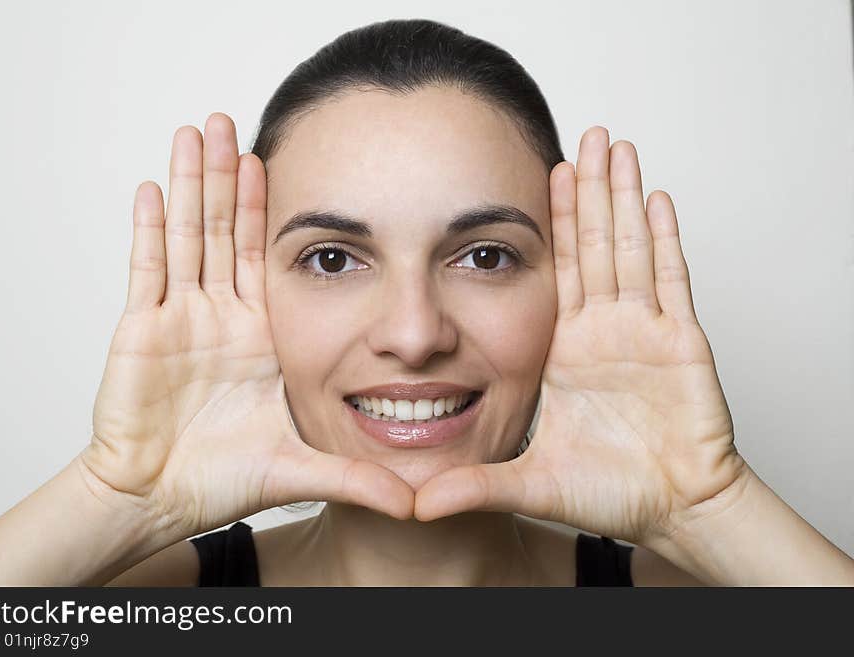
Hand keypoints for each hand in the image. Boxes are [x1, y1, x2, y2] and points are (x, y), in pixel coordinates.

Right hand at [83, 113, 412, 538]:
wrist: (163, 500)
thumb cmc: (222, 480)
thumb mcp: (298, 468)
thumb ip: (353, 480)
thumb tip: (416, 503)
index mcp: (262, 336)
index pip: (267, 258)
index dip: (269, 209)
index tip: (279, 160)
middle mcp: (223, 319)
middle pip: (226, 232)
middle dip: (229, 177)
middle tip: (233, 121)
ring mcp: (181, 320)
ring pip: (188, 237)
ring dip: (193, 185)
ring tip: (197, 131)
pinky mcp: (142, 333)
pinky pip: (148, 271)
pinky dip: (150, 228)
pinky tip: (155, 186)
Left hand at [415, 126, 748, 544]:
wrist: (673, 512)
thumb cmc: (612, 494)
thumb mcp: (531, 483)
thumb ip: (476, 487)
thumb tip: (412, 507)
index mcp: (569, 351)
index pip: (559, 271)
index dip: (556, 222)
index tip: (545, 173)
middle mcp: (607, 332)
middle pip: (597, 245)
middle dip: (591, 190)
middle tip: (586, 135)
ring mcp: (646, 333)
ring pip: (632, 250)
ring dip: (624, 198)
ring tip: (617, 147)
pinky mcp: (683, 345)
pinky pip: (673, 282)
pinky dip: (666, 240)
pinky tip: (658, 198)